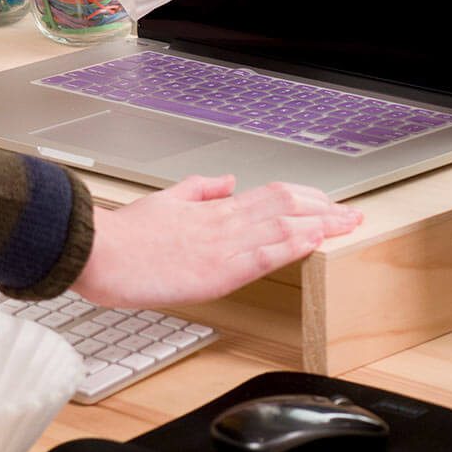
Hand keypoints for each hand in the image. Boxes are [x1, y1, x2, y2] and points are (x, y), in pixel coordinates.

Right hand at [71, 175, 363, 308]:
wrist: (97, 252)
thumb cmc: (124, 235)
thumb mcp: (166, 201)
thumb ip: (200, 190)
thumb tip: (228, 181)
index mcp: (214, 209)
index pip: (272, 196)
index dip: (306, 198)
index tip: (329, 203)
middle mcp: (224, 223)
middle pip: (287, 206)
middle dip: (325, 210)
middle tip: (354, 214)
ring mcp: (222, 246)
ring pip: (283, 225)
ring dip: (321, 223)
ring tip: (350, 223)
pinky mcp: (216, 271)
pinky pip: (264, 254)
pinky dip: (293, 244)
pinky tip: (316, 238)